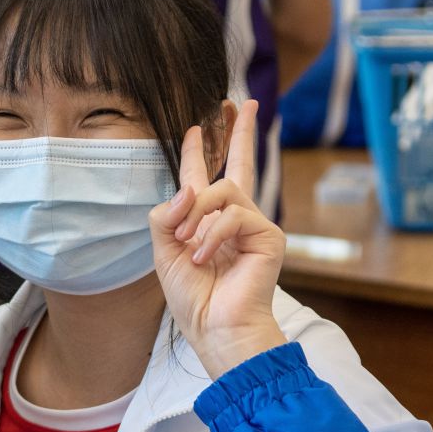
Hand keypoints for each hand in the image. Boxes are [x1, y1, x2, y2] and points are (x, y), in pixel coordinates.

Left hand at [149, 100, 286, 378]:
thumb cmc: (193, 299)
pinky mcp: (268, 236)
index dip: (198, 150)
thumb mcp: (164, 252)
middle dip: (238, 131)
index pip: (204, 177)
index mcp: (208, 222)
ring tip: (190, 246)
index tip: (194, 126)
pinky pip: (234, 215)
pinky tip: (206, 257)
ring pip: (222, 190)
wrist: (217, 329)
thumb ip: (167, 215)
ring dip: (198, 216)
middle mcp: (235, 217)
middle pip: (241, 163)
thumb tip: (190, 187)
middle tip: (239, 102)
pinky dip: (213, 235)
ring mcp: (254, 225)